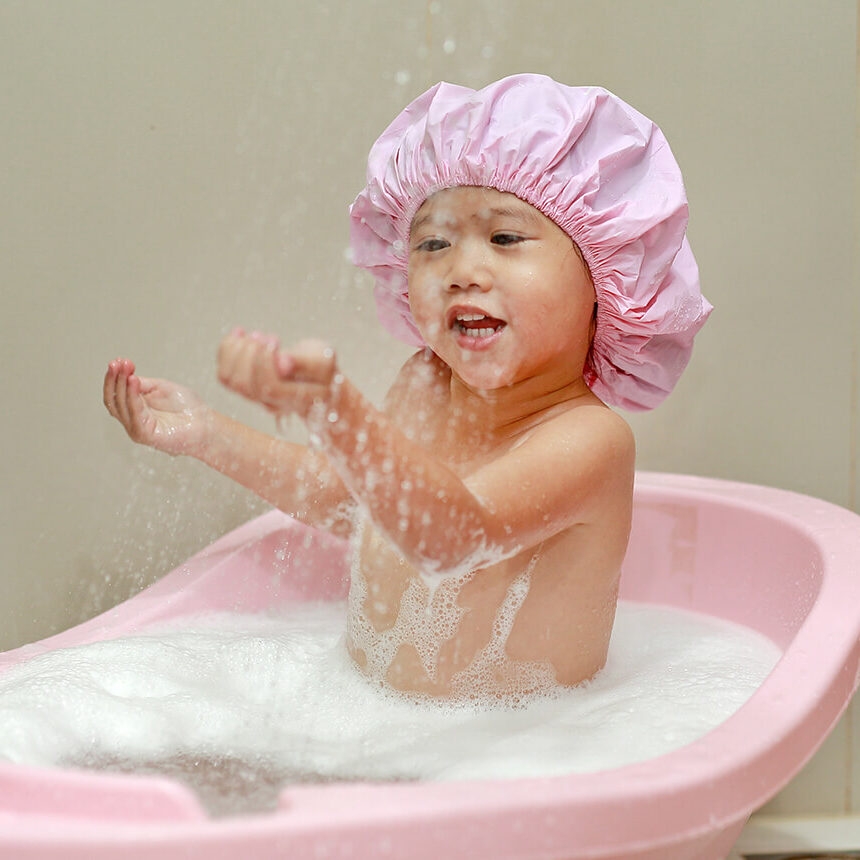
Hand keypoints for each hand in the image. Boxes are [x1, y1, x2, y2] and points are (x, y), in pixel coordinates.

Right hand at [103, 358, 213, 456]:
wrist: (207, 424)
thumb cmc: (187, 408)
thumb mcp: (162, 388)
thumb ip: (143, 384)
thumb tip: (126, 376)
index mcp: (135, 408)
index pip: (116, 393)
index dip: (114, 377)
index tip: (118, 361)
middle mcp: (133, 420)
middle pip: (113, 399)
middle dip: (113, 379)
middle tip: (116, 363)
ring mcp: (137, 429)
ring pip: (120, 406)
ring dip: (121, 385)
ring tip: (124, 369)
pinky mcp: (145, 434)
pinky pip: (135, 413)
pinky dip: (132, 396)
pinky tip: (133, 381)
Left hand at [216, 329, 337, 417]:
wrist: (317, 381)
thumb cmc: (322, 368)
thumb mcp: (323, 360)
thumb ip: (304, 362)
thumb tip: (283, 362)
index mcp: (297, 398)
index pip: (269, 386)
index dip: (264, 362)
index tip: (274, 340)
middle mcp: (274, 404)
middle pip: (245, 385)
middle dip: (248, 353)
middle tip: (264, 335)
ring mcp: (257, 400)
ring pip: (231, 380)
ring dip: (236, 350)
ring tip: (255, 334)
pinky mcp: (246, 390)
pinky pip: (225, 375)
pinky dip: (227, 349)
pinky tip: (240, 333)